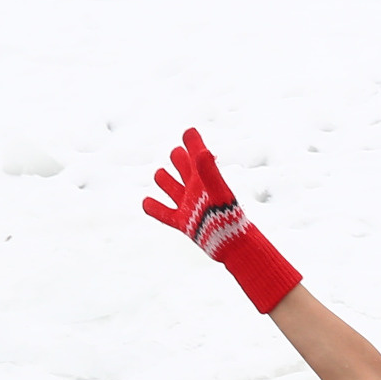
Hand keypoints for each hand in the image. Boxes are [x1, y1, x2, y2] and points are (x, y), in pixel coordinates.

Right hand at [143, 128, 301, 314]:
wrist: (233, 245)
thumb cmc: (229, 216)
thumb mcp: (217, 190)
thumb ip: (209, 171)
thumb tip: (202, 151)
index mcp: (205, 175)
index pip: (195, 149)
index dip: (191, 140)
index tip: (189, 134)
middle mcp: (195, 187)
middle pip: (179, 162)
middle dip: (177, 157)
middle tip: (180, 157)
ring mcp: (188, 204)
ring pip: (168, 184)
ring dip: (163, 179)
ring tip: (164, 178)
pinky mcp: (183, 222)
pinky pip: (162, 212)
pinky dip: (152, 207)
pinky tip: (147, 202)